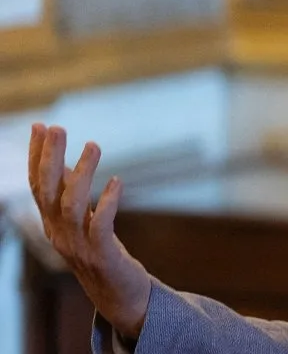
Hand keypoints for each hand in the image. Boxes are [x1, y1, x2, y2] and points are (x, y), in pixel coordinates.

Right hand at [27, 124, 152, 338]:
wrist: (118, 294)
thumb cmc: (100, 252)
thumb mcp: (82, 220)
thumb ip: (73, 194)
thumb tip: (66, 162)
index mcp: (51, 223)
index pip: (38, 185)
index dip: (37, 156)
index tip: (41, 125)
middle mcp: (59, 233)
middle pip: (47, 192)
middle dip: (50, 158)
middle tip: (57, 128)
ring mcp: (78, 246)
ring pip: (71, 206)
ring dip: (82, 174)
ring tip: (94, 145)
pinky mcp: (102, 255)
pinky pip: (100, 226)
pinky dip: (106, 203)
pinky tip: (117, 182)